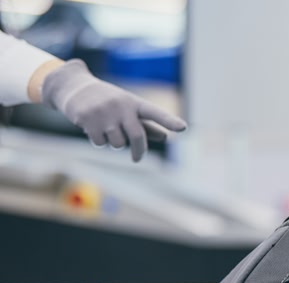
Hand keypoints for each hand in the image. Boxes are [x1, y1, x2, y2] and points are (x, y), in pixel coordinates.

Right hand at [42, 59, 186, 161]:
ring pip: (117, 143)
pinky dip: (98, 141)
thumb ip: (145, 123)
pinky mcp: (87, 119)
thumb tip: (164, 137)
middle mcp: (121, 106)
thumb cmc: (108, 100)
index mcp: (133, 102)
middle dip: (139, 151)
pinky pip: (100, 143)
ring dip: (114, 143)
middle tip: (137, 158)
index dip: (169, 121)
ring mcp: (104, 112)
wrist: (73, 87)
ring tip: (106, 128)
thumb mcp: (127, 108)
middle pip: (137, 136)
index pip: (155, 113)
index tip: (183, 128)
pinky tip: (92, 127)